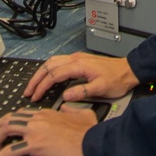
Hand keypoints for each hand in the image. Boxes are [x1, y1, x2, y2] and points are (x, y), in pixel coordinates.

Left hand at [0, 106, 96, 155]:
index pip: (22, 113)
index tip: (6, 129)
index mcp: (49, 113)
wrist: (93, 144)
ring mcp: (36, 130)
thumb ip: (73, 109)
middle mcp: (39, 119)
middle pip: (9, 118)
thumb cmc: (90, 134)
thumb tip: (67, 107)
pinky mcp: (35, 144)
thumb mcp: (84, 114)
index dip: (11, 121)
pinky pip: (9, 151)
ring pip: (6, 129)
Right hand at [25, 52, 139, 102]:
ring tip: (33, 86)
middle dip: (36, 79)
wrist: (128, 70)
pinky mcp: (79, 60)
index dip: (42, 86)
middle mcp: (75, 59)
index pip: (54, 75)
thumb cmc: (117, 79)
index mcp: (79, 65)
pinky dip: (48, 70)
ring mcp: (76, 58)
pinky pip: (57, 62)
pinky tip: (46, 77)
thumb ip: (82, 92)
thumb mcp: (101, 88)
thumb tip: (65, 96)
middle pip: (48, 66)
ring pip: (51, 62)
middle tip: (28, 92)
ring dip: (40, 73)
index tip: (35, 97)